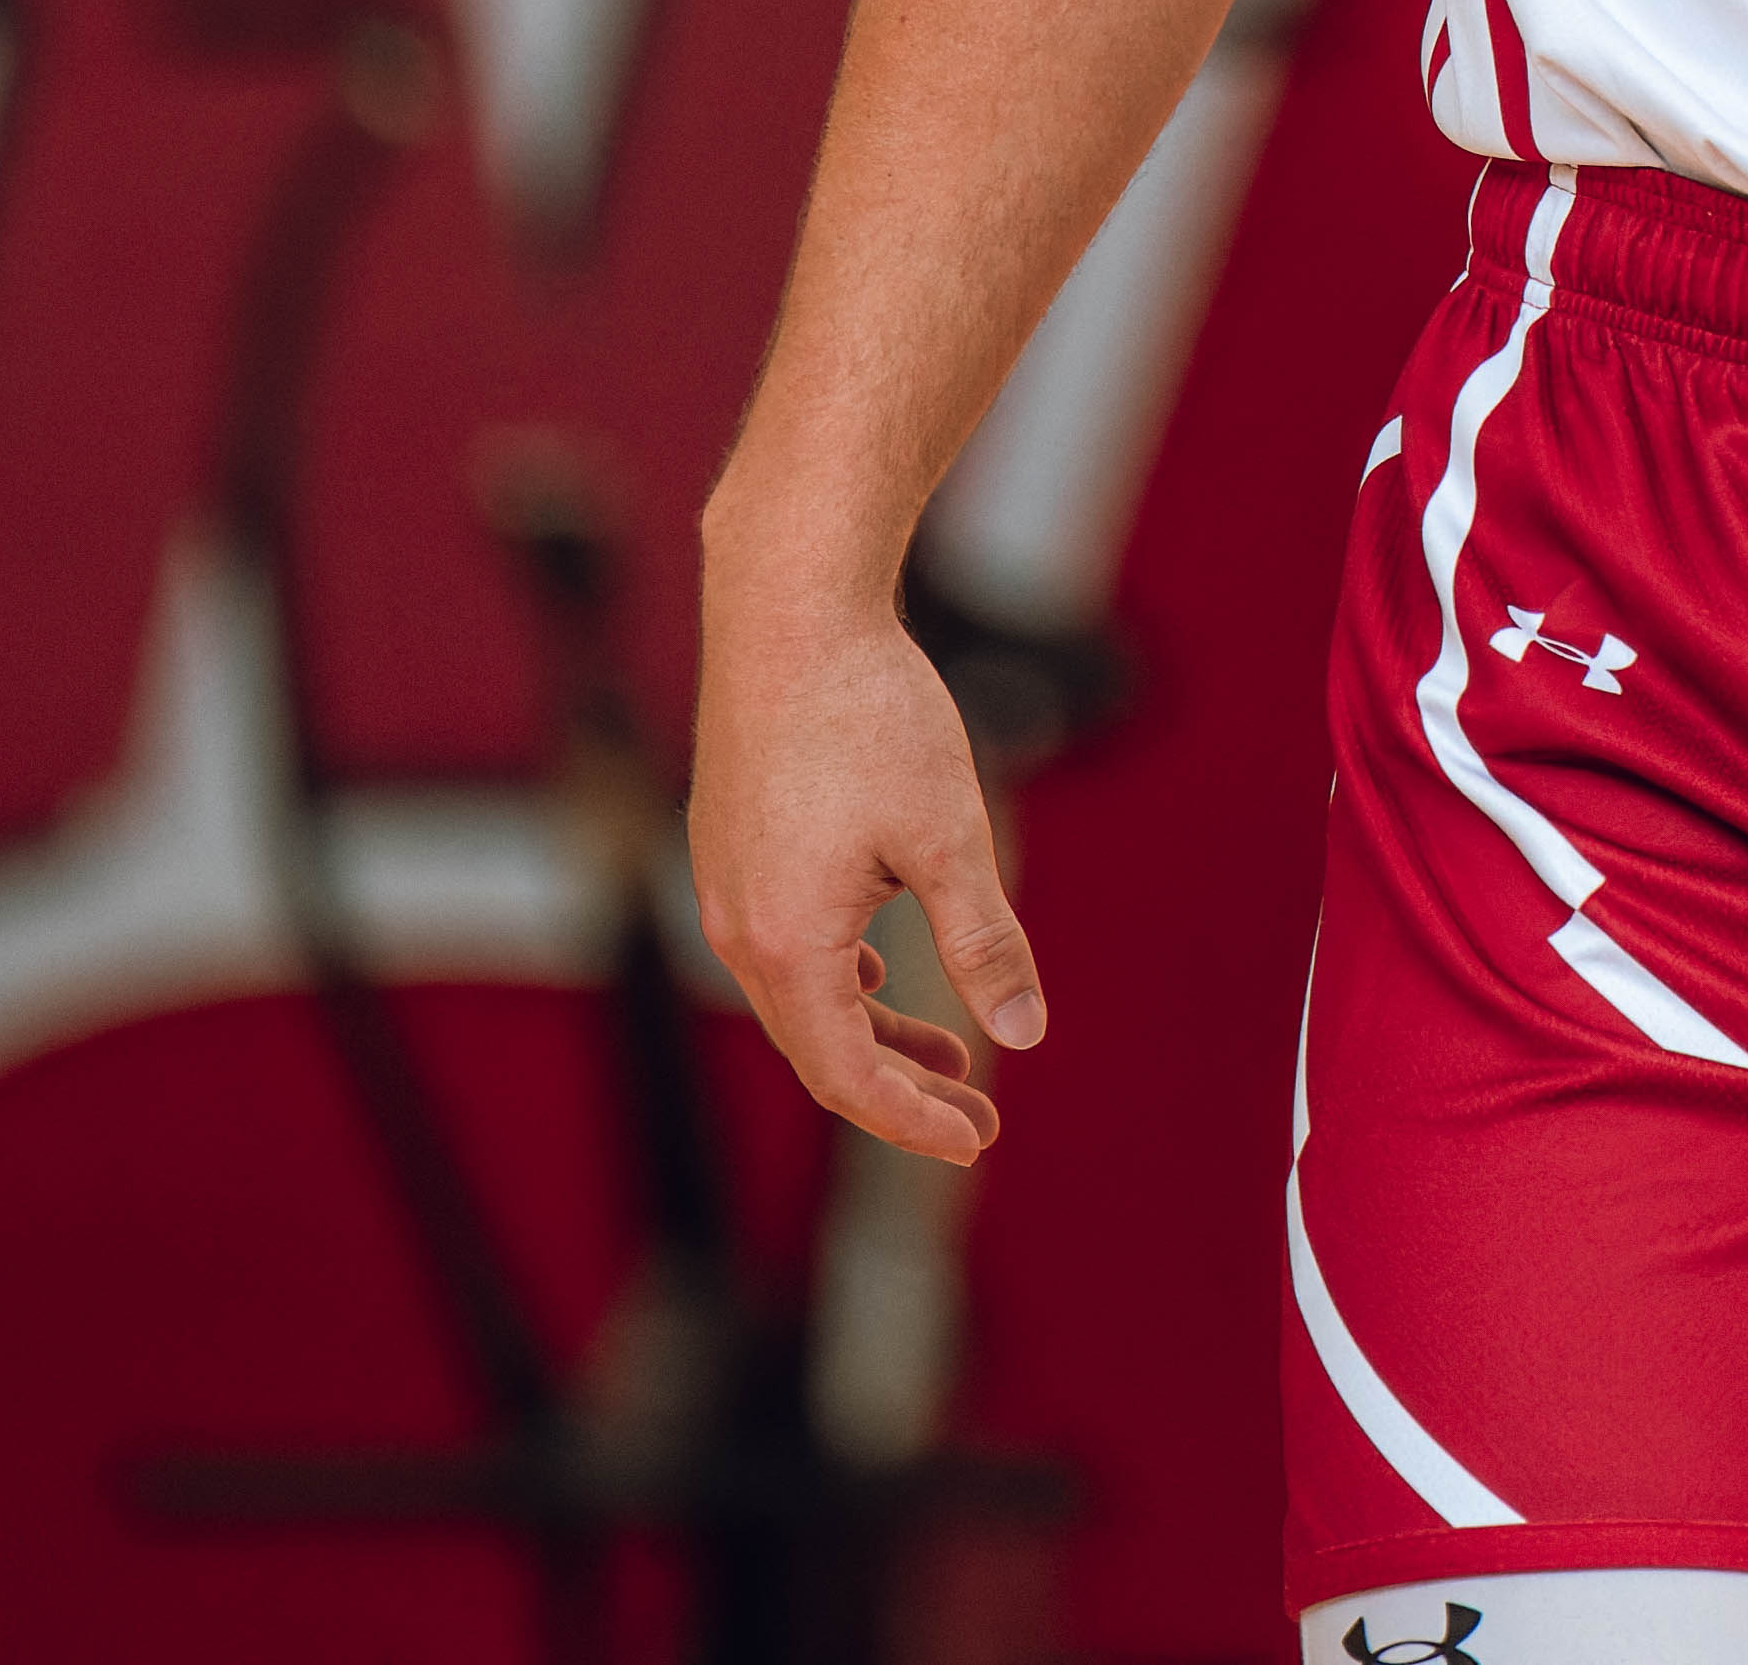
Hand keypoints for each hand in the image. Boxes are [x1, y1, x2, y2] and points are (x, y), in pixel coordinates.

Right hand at [687, 573, 1050, 1161]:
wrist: (788, 608)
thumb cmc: (871, 714)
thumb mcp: (950, 835)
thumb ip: (984, 941)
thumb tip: (1025, 1035)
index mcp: (786, 943)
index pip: (846, 1077)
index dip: (913, 1123)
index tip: (979, 1140)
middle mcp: (734, 927)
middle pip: (815, 1051)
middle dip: (898, 1092)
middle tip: (977, 1117)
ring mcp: (722, 884)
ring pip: (797, 998)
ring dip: (869, 1035)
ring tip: (950, 1055)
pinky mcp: (728, 844)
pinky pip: (778, 947)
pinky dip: (836, 980)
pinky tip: (876, 973)